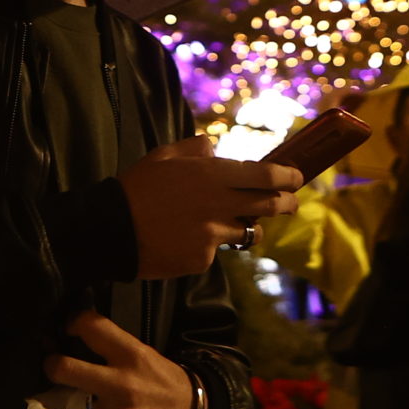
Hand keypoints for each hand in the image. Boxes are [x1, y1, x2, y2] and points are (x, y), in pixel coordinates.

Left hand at [45, 311, 195, 408]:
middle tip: (53, 366)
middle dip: (52, 365)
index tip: (68, 329)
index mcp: (133, 355)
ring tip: (75, 397)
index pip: (90, 326)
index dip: (73, 323)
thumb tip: (69, 335)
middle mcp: (122, 385)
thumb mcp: (143, 353)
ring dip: (67, 399)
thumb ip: (109, 345)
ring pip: (67, 403)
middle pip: (64, 368)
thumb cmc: (162, 382)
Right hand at [117, 136, 301, 279]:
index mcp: (212, 175)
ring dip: (248, 227)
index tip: (296, 178)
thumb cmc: (136, 188)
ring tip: (236, 224)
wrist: (112, 230)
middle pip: (269, 206)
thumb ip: (195, 150)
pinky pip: (216, 251)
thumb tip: (215, 148)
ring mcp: (213, 235)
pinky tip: (187, 240)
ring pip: (246, 232)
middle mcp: (219, 205)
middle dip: (286, 204)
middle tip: (290, 203)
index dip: (287, 177)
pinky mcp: (203, 259)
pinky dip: (209, 245)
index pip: (265, 175)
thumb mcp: (164, 156)